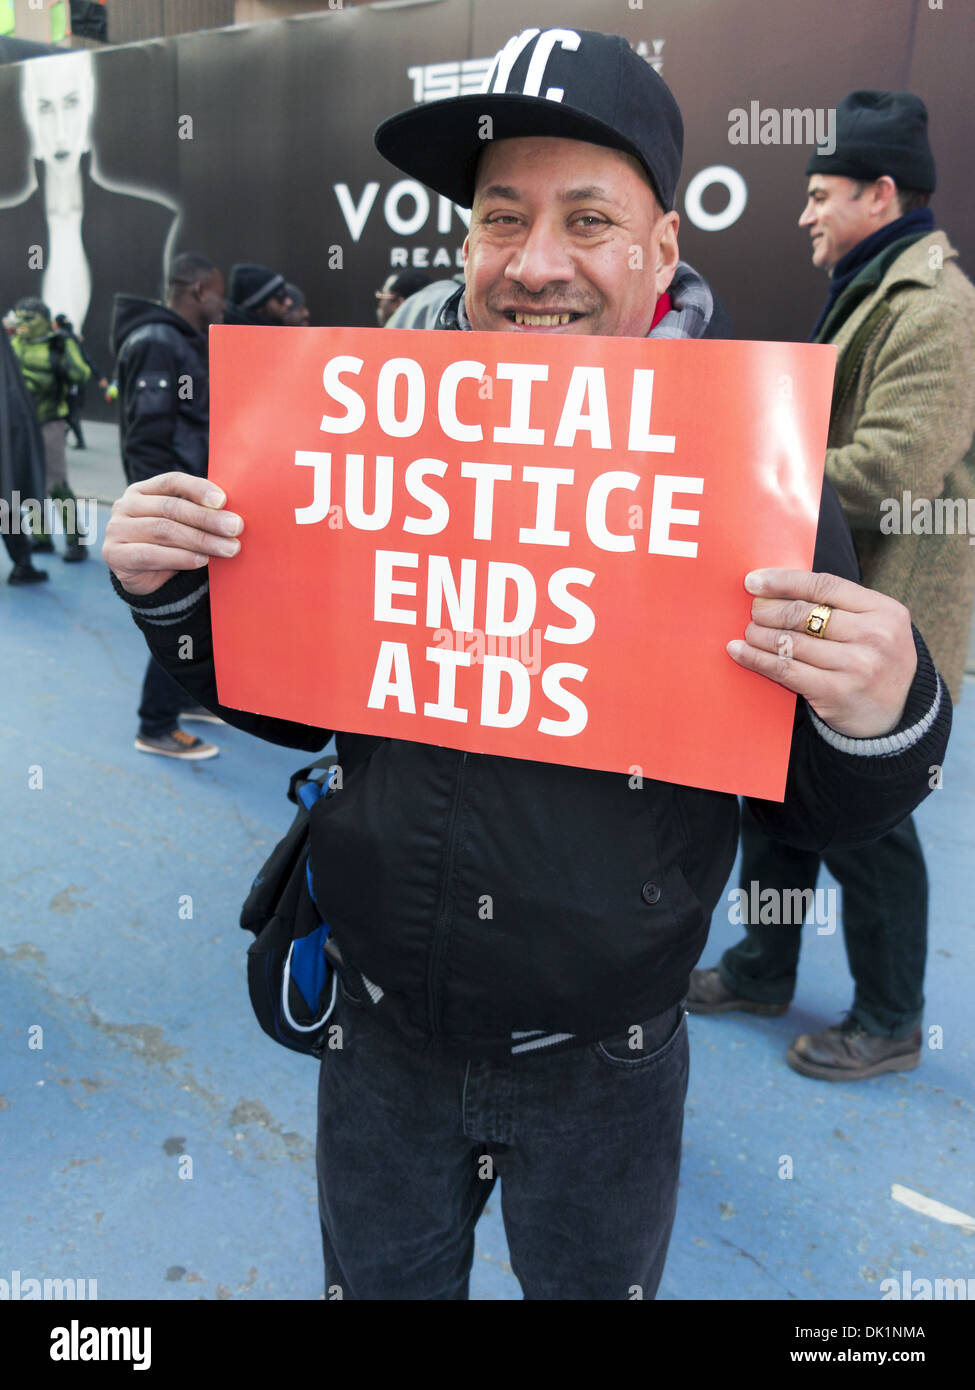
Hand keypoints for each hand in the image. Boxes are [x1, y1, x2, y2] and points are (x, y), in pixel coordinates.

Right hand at [102, 472, 242, 595]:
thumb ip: (200, 514)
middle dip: (207, 518)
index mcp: (143, 490)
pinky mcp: (114, 554)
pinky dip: (180, 557)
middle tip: (235, 528)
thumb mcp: (184, 525)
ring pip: (164, 530)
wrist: (146, 581)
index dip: (198, 488)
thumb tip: (233, 513)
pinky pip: (150, 554)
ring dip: (200, 539)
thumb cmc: (171, 546)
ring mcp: (116, 529)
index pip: (172, 481)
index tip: (223, 500)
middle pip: (171, 507)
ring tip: (228, 548)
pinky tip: (201, 560)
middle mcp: (126, 505)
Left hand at [727, 569, 916, 737]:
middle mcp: (873, 636)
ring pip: (791, 642)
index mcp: (884, 610)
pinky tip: (739, 651)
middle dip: (769, 610)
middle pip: (804, 614)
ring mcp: (856, 666)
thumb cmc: (877, 661)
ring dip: (760, 635)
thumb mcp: (876, 626)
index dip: (784, 580)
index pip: (824, 585)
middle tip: (753, 611)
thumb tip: (780, 587)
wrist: (900, 715)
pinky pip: (785, 669)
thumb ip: (842, 606)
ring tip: (749, 631)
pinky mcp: (836, 692)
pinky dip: (756, 658)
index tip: (754, 580)